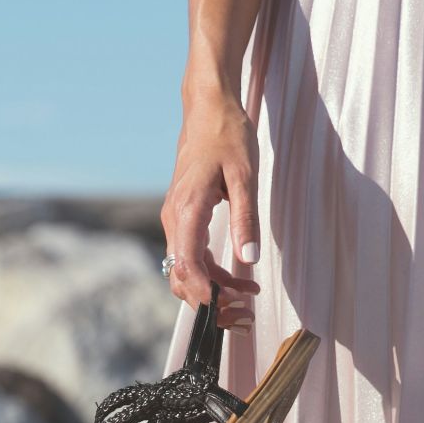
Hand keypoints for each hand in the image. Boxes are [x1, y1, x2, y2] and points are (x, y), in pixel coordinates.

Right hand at [161, 88, 261, 330]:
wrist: (207, 108)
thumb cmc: (227, 136)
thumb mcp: (245, 176)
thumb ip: (246, 219)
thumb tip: (249, 258)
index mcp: (187, 210)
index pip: (187, 265)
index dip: (204, 295)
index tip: (226, 311)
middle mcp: (174, 219)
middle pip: (182, 277)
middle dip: (212, 302)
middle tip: (246, 314)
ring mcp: (175, 220)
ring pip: (186, 271)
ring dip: (214, 290)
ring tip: (249, 297)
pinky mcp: (183, 218)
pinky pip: (191, 257)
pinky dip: (212, 273)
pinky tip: (241, 276)